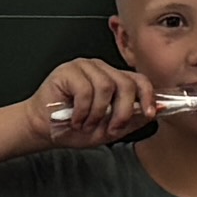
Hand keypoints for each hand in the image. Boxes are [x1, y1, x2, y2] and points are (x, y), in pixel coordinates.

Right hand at [30, 53, 152, 144]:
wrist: (43, 129)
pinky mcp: (68, 70)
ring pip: (106, 87)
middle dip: (122, 111)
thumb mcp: (108, 129)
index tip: (150, 113)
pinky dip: (82, 111)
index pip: (139, 80)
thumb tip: (153, 113)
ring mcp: (84, 67)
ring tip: (86, 123)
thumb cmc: (72, 127)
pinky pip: (85, 90)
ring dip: (97, 113)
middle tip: (111, 128)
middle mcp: (101, 70)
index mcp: (113, 80)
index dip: (148, 96)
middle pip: (126, 83)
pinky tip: (75, 118)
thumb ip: (130, 120)